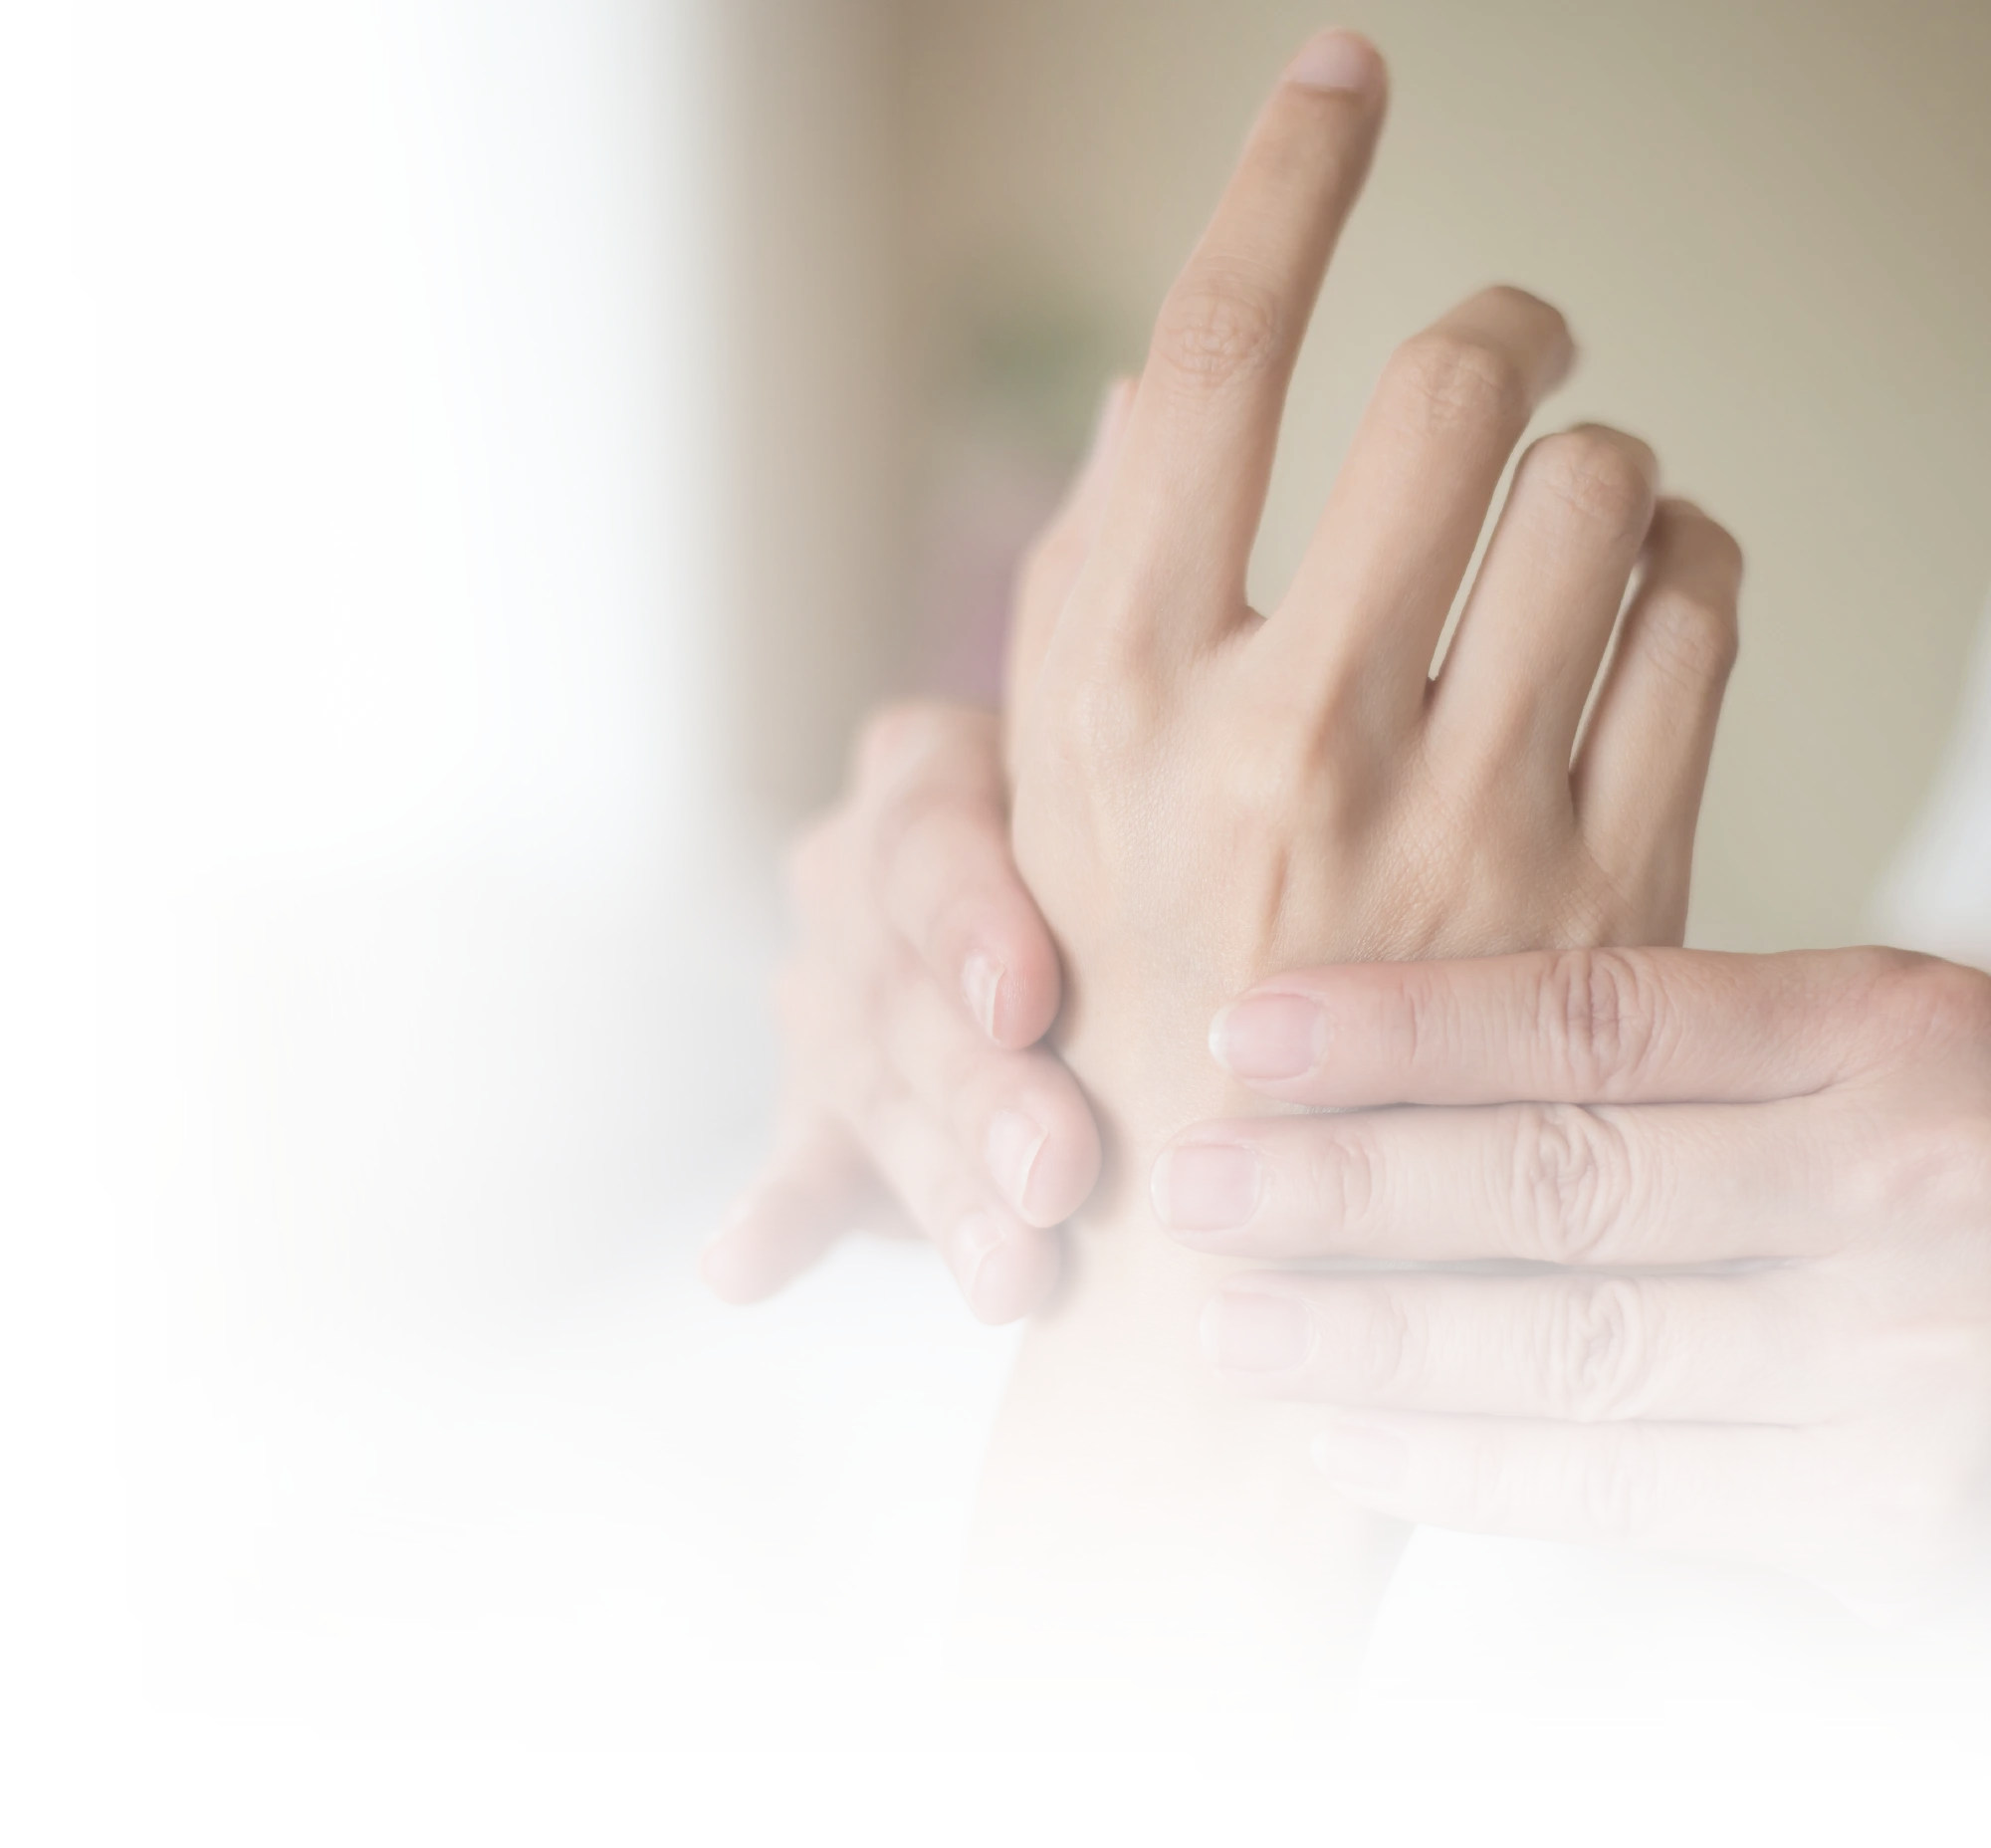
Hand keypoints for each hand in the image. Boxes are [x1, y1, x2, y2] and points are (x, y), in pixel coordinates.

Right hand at [699, 388, 1135, 1321]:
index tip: (1035, 991)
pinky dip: (772, 1217)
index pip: (926, 820)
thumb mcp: (1114, 723)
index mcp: (936, 787)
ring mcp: (835, 1014)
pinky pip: (793, 1173)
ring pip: (861, 1083)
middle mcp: (866, 885)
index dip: (970, 904)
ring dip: (924, 1172)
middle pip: (894, 968)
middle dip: (970, 1069)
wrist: (1058, 1008)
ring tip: (1007, 1268)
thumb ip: (1113, 589)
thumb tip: (1148, 384)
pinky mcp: (825, 1132)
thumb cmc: (1122, 855)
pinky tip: (740, 1266)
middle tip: (1057, 1162)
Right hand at [938, 22, 1741, 1774]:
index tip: (1344, 73)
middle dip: (1498, 328)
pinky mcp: (1608, 892)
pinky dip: (1683, 569)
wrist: (1229, 1320)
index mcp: (1102, 703)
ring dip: (1592, 459)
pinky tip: (1631, 611)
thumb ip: (1105, 623)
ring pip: (1603, 480)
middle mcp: (1273, 734)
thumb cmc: (1111, 1059)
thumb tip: (1155, 420)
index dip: (1278, 182)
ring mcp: (1455, 815)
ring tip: (1558, 512)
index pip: (1199, 361)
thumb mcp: (1040, 834)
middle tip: (1501, 348)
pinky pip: (1702, 613)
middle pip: (1452, 380)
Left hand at [1164, 944, 1990, 1647]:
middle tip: (1193, 1181)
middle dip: (1349, 1184)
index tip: (1254, 1036)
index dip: (1405, 1027)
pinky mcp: (1901, 1513)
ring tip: (1231, 1323)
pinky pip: (1639, 1487)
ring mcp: (1907, 1354)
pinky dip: (1479, 1473)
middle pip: (1561, 1173)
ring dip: (1378, 1337)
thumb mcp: (1878, 1062)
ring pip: (1577, 1340)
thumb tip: (1418, 1025)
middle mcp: (1898, 1178)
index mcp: (1880, 1030)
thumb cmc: (1982, 1183)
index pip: (1592, 1015)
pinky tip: (1355, 1450)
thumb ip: (1699, 1049)